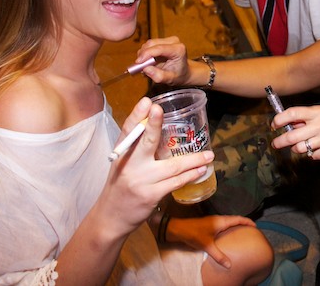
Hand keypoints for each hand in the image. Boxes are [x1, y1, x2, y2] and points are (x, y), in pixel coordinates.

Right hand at [97, 97, 214, 238]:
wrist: (111, 217)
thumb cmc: (121, 186)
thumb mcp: (123, 164)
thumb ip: (137, 148)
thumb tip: (158, 127)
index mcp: (122, 154)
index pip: (128, 131)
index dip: (137, 115)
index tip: (147, 102)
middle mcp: (130, 165)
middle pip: (146, 143)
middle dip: (154, 125)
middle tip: (161, 111)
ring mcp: (141, 181)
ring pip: (171, 166)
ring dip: (193, 159)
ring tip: (209, 154)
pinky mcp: (150, 195)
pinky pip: (175, 183)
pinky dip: (189, 176)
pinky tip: (200, 171)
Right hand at [136, 36, 192, 85]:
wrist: (184, 71)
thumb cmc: (179, 75)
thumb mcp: (170, 79)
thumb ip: (158, 76)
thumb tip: (145, 69)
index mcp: (178, 50)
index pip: (159, 49)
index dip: (146, 54)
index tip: (138, 63)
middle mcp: (174, 41)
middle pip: (152, 44)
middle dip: (143, 55)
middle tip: (140, 67)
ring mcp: (168, 40)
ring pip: (149, 44)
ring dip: (143, 55)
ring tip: (145, 66)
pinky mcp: (162, 41)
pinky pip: (149, 45)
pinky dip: (145, 54)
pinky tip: (148, 62)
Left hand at [166, 215, 256, 268]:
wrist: (178, 229)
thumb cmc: (194, 234)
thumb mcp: (207, 246)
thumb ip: (219, 255)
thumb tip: (229, 265)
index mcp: (221, 221)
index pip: (238, 219)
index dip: (247, 221)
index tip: (255, 226)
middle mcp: (218, 219)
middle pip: (234, 219)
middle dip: (243, 223)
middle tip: (250, 230)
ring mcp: (213, 221)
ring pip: (228, 221)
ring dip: (235, 225)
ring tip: (241, 233)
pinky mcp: (208, 224)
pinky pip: (222, 224)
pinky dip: (228, 228)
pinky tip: (227, 235)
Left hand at [270, 105, 319, 159]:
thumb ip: (309, 117)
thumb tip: (291, 123)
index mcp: (319, 112)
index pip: (292, 113)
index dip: (279, 120)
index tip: (274, 125)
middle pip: (292, 136)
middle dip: (280, 141)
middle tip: (276, 143)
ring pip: (300, 148)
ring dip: (297, 148)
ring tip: (302, 144)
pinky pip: (312, 156)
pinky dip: (312, 153)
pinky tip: (319, 148)